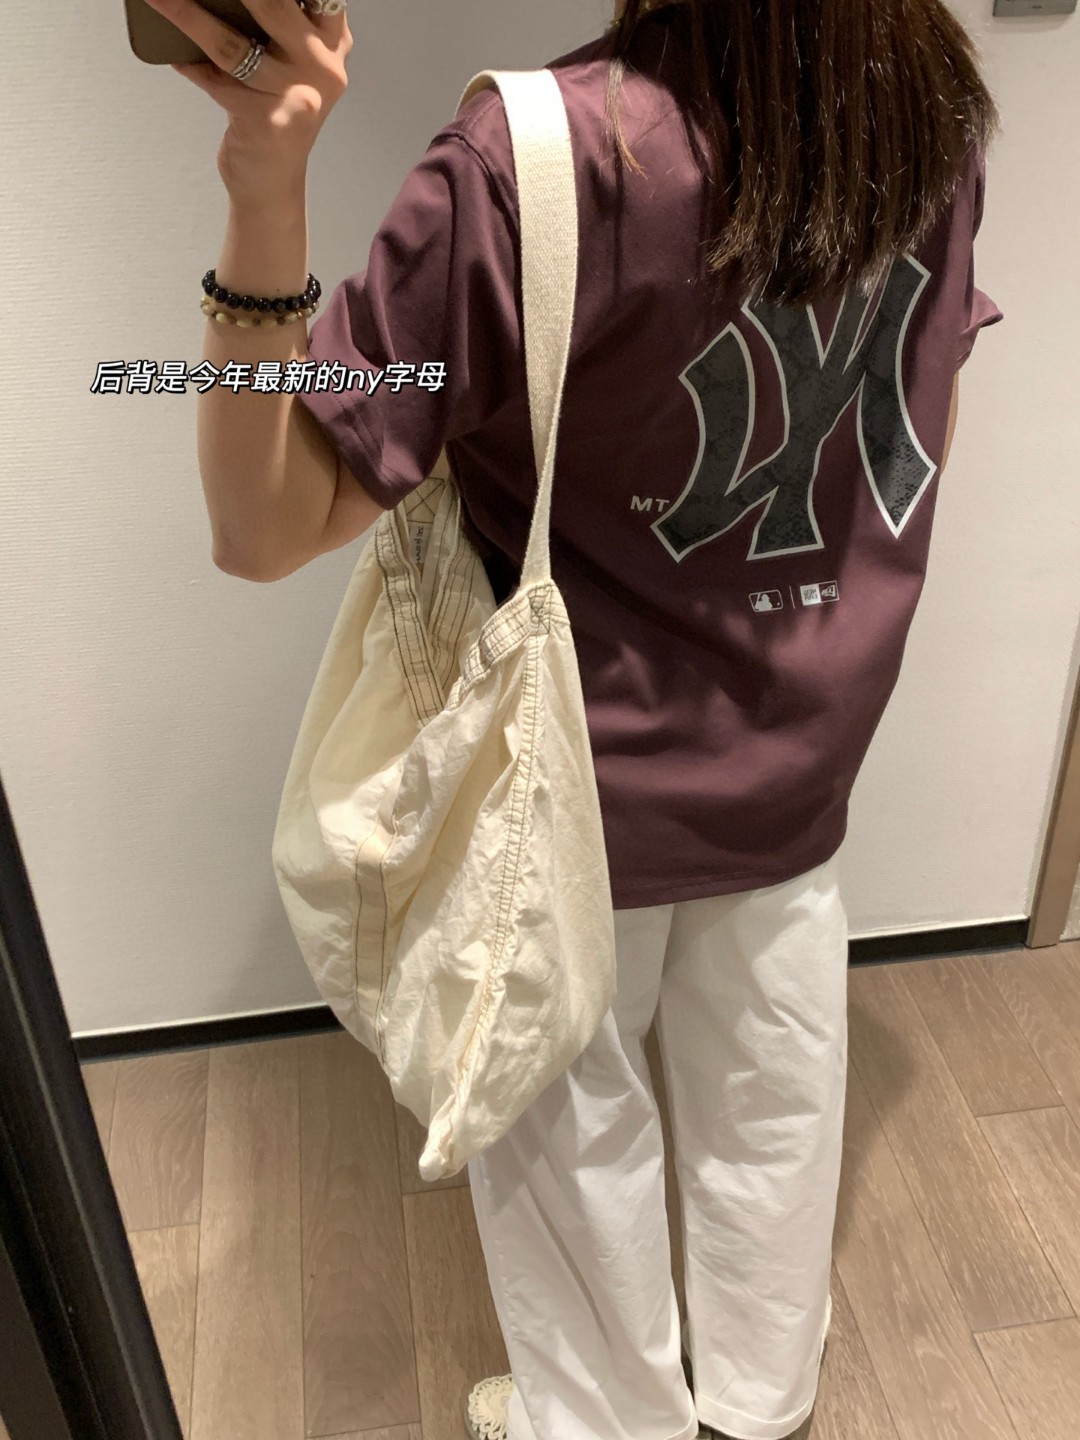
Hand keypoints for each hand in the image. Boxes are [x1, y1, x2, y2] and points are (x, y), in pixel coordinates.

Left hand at [143, 0, 352, 210]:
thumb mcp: (288, 64)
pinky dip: (190, 65)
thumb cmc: (274, 115)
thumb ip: (276, 25)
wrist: (272, 184)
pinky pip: (216, 80)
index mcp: (331, 43)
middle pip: (274, 4)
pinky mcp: (268, 121)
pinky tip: (173, 53)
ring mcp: (298, 95)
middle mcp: (322, 67)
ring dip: (187, 15)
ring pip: (232, 43)